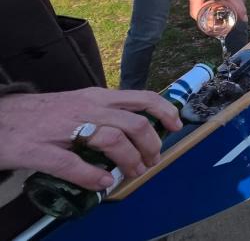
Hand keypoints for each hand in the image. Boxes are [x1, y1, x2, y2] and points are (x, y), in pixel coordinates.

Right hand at [0, 88, 182, 190]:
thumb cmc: (39, 114)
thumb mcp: (78, 104)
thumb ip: (103, 115)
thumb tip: (132, 136)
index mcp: (96, 98)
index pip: (141, 98)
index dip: (165, 111)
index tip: (177, 125)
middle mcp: (85, 108)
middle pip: (134, 124)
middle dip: (151, 146)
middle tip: (152, 162)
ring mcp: (63, 127)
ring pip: (112, 140)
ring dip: (129, 161)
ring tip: (132, 174)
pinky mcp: (40, 149)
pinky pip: (73, 164)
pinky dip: (93, 176)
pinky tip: (103, 183)